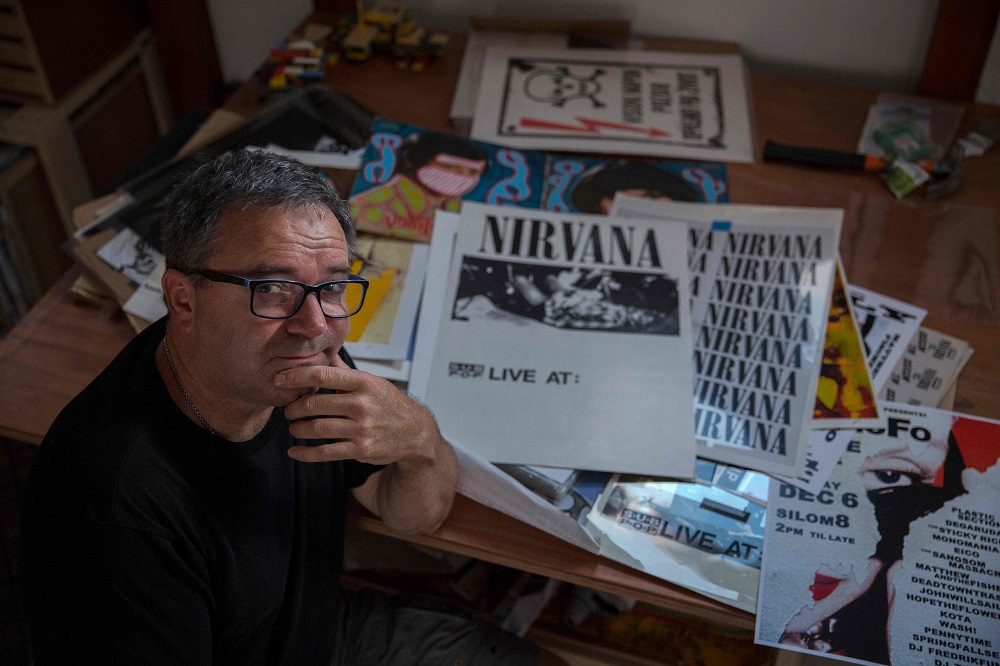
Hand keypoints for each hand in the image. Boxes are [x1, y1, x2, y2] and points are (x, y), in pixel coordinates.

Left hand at [277, 354, 439, 467]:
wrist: (414, 431)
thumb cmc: (387, 402)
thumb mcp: (370, 381)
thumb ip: (343, 370)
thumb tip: (323, 350)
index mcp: (362, 382)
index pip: (323, 375)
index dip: (296, 376)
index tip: (279, 379)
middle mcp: (362, 404)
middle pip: (314, 404)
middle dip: (293, 408)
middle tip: (287, 410)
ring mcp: (362, 428)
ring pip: (317, 428)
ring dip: (297, 429)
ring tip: (293, 427)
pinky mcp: (361, 449)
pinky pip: (326, 452)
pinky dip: (305, 453)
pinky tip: (295, 451)